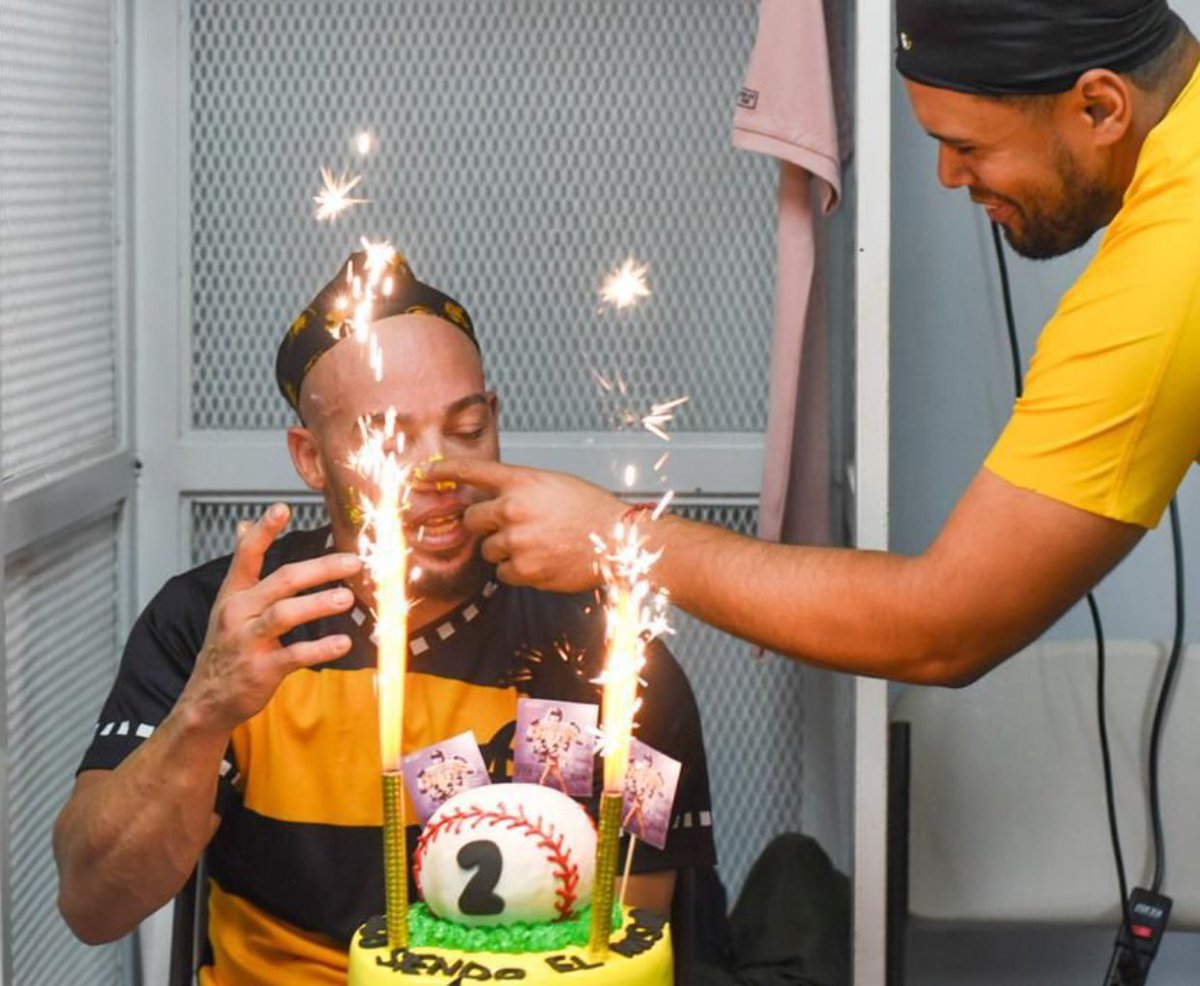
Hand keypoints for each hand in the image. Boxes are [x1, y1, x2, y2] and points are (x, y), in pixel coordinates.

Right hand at [178, 503, 361, 734]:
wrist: (207, 699)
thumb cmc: (227, 646)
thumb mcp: (228, 604)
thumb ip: (243, 566)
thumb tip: (243, 525)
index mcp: (233, 594)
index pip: (246, 555)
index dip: (263, 531)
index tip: (283, 508)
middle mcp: (238, 613)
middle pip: (282, 581)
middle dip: (321, 569)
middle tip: (353, 562)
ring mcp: (248, 641)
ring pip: (286, 614)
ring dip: (319, 604)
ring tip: (348, 598)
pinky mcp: (261, 669)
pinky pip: (295, 655)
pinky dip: (320, 648)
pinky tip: (343, 642)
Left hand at [424, 460, 623, 591]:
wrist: (618, 541)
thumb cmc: (592, 511)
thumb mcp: (555, 484)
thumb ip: (522, 489)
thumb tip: (496, 500)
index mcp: (523, 481)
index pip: (471, 471)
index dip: (442, 471)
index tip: (423, 474)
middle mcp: (514, 508)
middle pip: (472, 519)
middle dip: (485, 526)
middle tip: (511, 528)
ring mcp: (517, 540)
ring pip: (488, 550)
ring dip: (506, 550)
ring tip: (539, 545)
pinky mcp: (525, 569)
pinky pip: (504, 573)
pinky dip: (518, 571)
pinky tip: (543, 561)